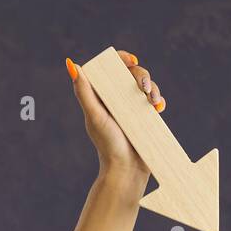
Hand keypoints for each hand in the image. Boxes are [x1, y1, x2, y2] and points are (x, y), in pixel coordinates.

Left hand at [66, 49, 163, 179]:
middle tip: (144, 88)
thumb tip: (71, 64)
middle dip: (142, 76)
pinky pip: (155, 101)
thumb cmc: (107, 146)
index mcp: (102, 96)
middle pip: (132, 74)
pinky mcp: (145, 118)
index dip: (122, 59)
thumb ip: (84, 92)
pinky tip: (158, 109)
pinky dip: (159, 101)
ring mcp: (132, 108)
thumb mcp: (95, 117)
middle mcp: (116, 99)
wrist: (126, 171)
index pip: (111, 68)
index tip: (131, 61)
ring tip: (153, 104)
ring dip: (154, 89)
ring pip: (147, 86)